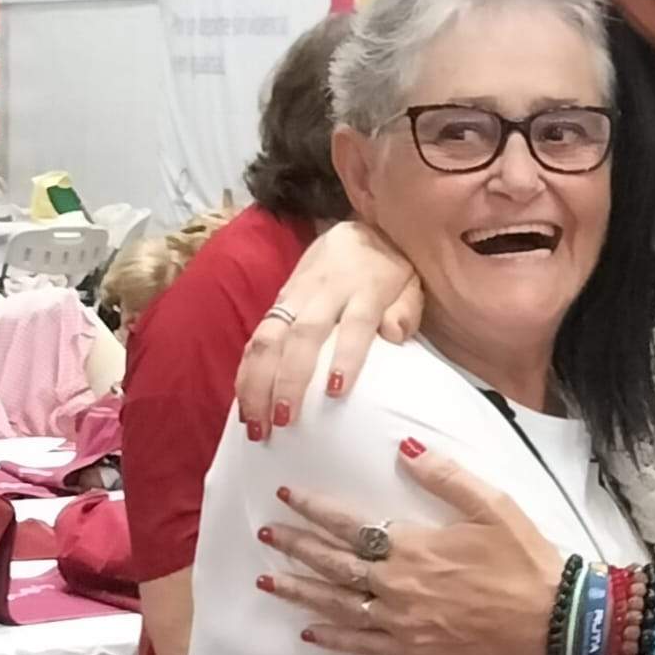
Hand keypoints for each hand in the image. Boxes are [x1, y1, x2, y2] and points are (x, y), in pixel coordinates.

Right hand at [235, 221, 420, 434]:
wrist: (357, 230)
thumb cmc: (389, 270)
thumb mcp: (411, 284)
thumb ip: (407, 310)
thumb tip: (394, 334)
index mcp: (365, 288)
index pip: (355, 323)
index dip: (346, 356)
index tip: (337, 390)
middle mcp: (325, 291)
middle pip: (304, 335)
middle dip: (290, 380)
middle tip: (285, 421)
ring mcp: (296, 295)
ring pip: (269, 337)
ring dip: (258, 383)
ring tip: (255, 424)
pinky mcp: (278, 300)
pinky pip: (256, 338)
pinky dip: (246, 372)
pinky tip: (243, 403)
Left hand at [257, 441, 565, 654]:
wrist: (552, 620)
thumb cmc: (525, 559)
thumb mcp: (494, 506)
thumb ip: (446, 477)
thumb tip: (404, 448)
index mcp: (414, 547)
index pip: (349, 525)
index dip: (314, 509)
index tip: (286, 495)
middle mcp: (398, 585)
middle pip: (333, 564)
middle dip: (296, 547)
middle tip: (265, 533)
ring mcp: (402, 622)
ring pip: (337, 604)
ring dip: (299, 591)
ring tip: (267, 581)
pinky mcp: (414, 650)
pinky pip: (362, 644)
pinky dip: (332, 637)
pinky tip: (309, 630)